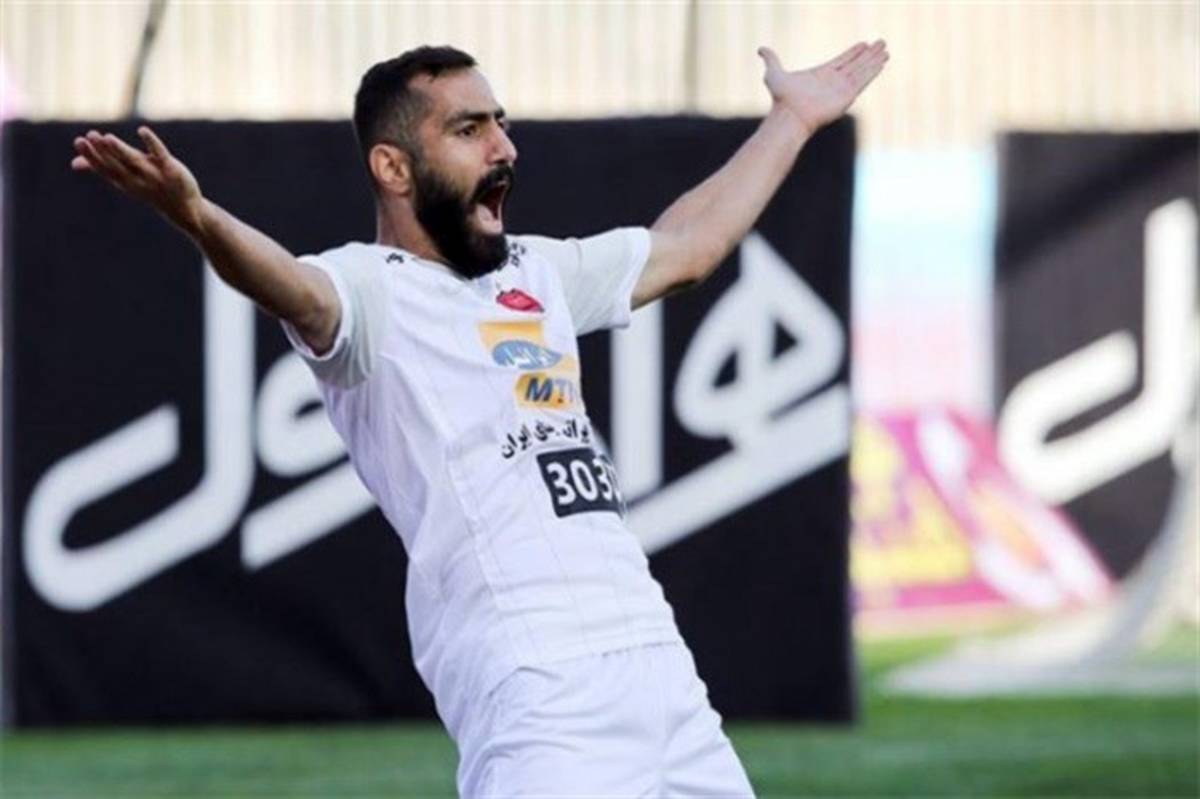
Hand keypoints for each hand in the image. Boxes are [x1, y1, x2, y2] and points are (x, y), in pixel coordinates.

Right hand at [71, 126, 204, 235]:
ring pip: (134, 161)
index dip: (91, 157)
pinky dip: (152, 143)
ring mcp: (154, 175)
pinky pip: (160, 154)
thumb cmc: (151, 190)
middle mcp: (138, 180)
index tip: (78, 142)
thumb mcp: (126, 180)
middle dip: (102, 151)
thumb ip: (103, 168)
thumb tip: (74, 163)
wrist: (185, 208)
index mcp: (125, 182)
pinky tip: (142, 131)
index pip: (105, 169)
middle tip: (88, 136)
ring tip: (107, 137)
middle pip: (117, 165)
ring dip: (120, 150)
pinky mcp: (171, 169)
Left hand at [758, 40, 888, 137]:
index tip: (863, 44)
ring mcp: (841, 88)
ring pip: (862, 70)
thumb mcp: (774, 73)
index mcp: (821, 74)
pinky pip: (863, 79)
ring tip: (886, 49)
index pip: (842, 61)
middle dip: (868, 54)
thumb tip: (760, 49)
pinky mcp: (847, 95)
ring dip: (874, 60)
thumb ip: (771, 60)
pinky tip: (882, 62)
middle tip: (881, 43)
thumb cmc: (782, 97)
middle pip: (855, 64)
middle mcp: (833, 81)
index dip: (853, 53)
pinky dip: (873, 70)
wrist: (790, 115)